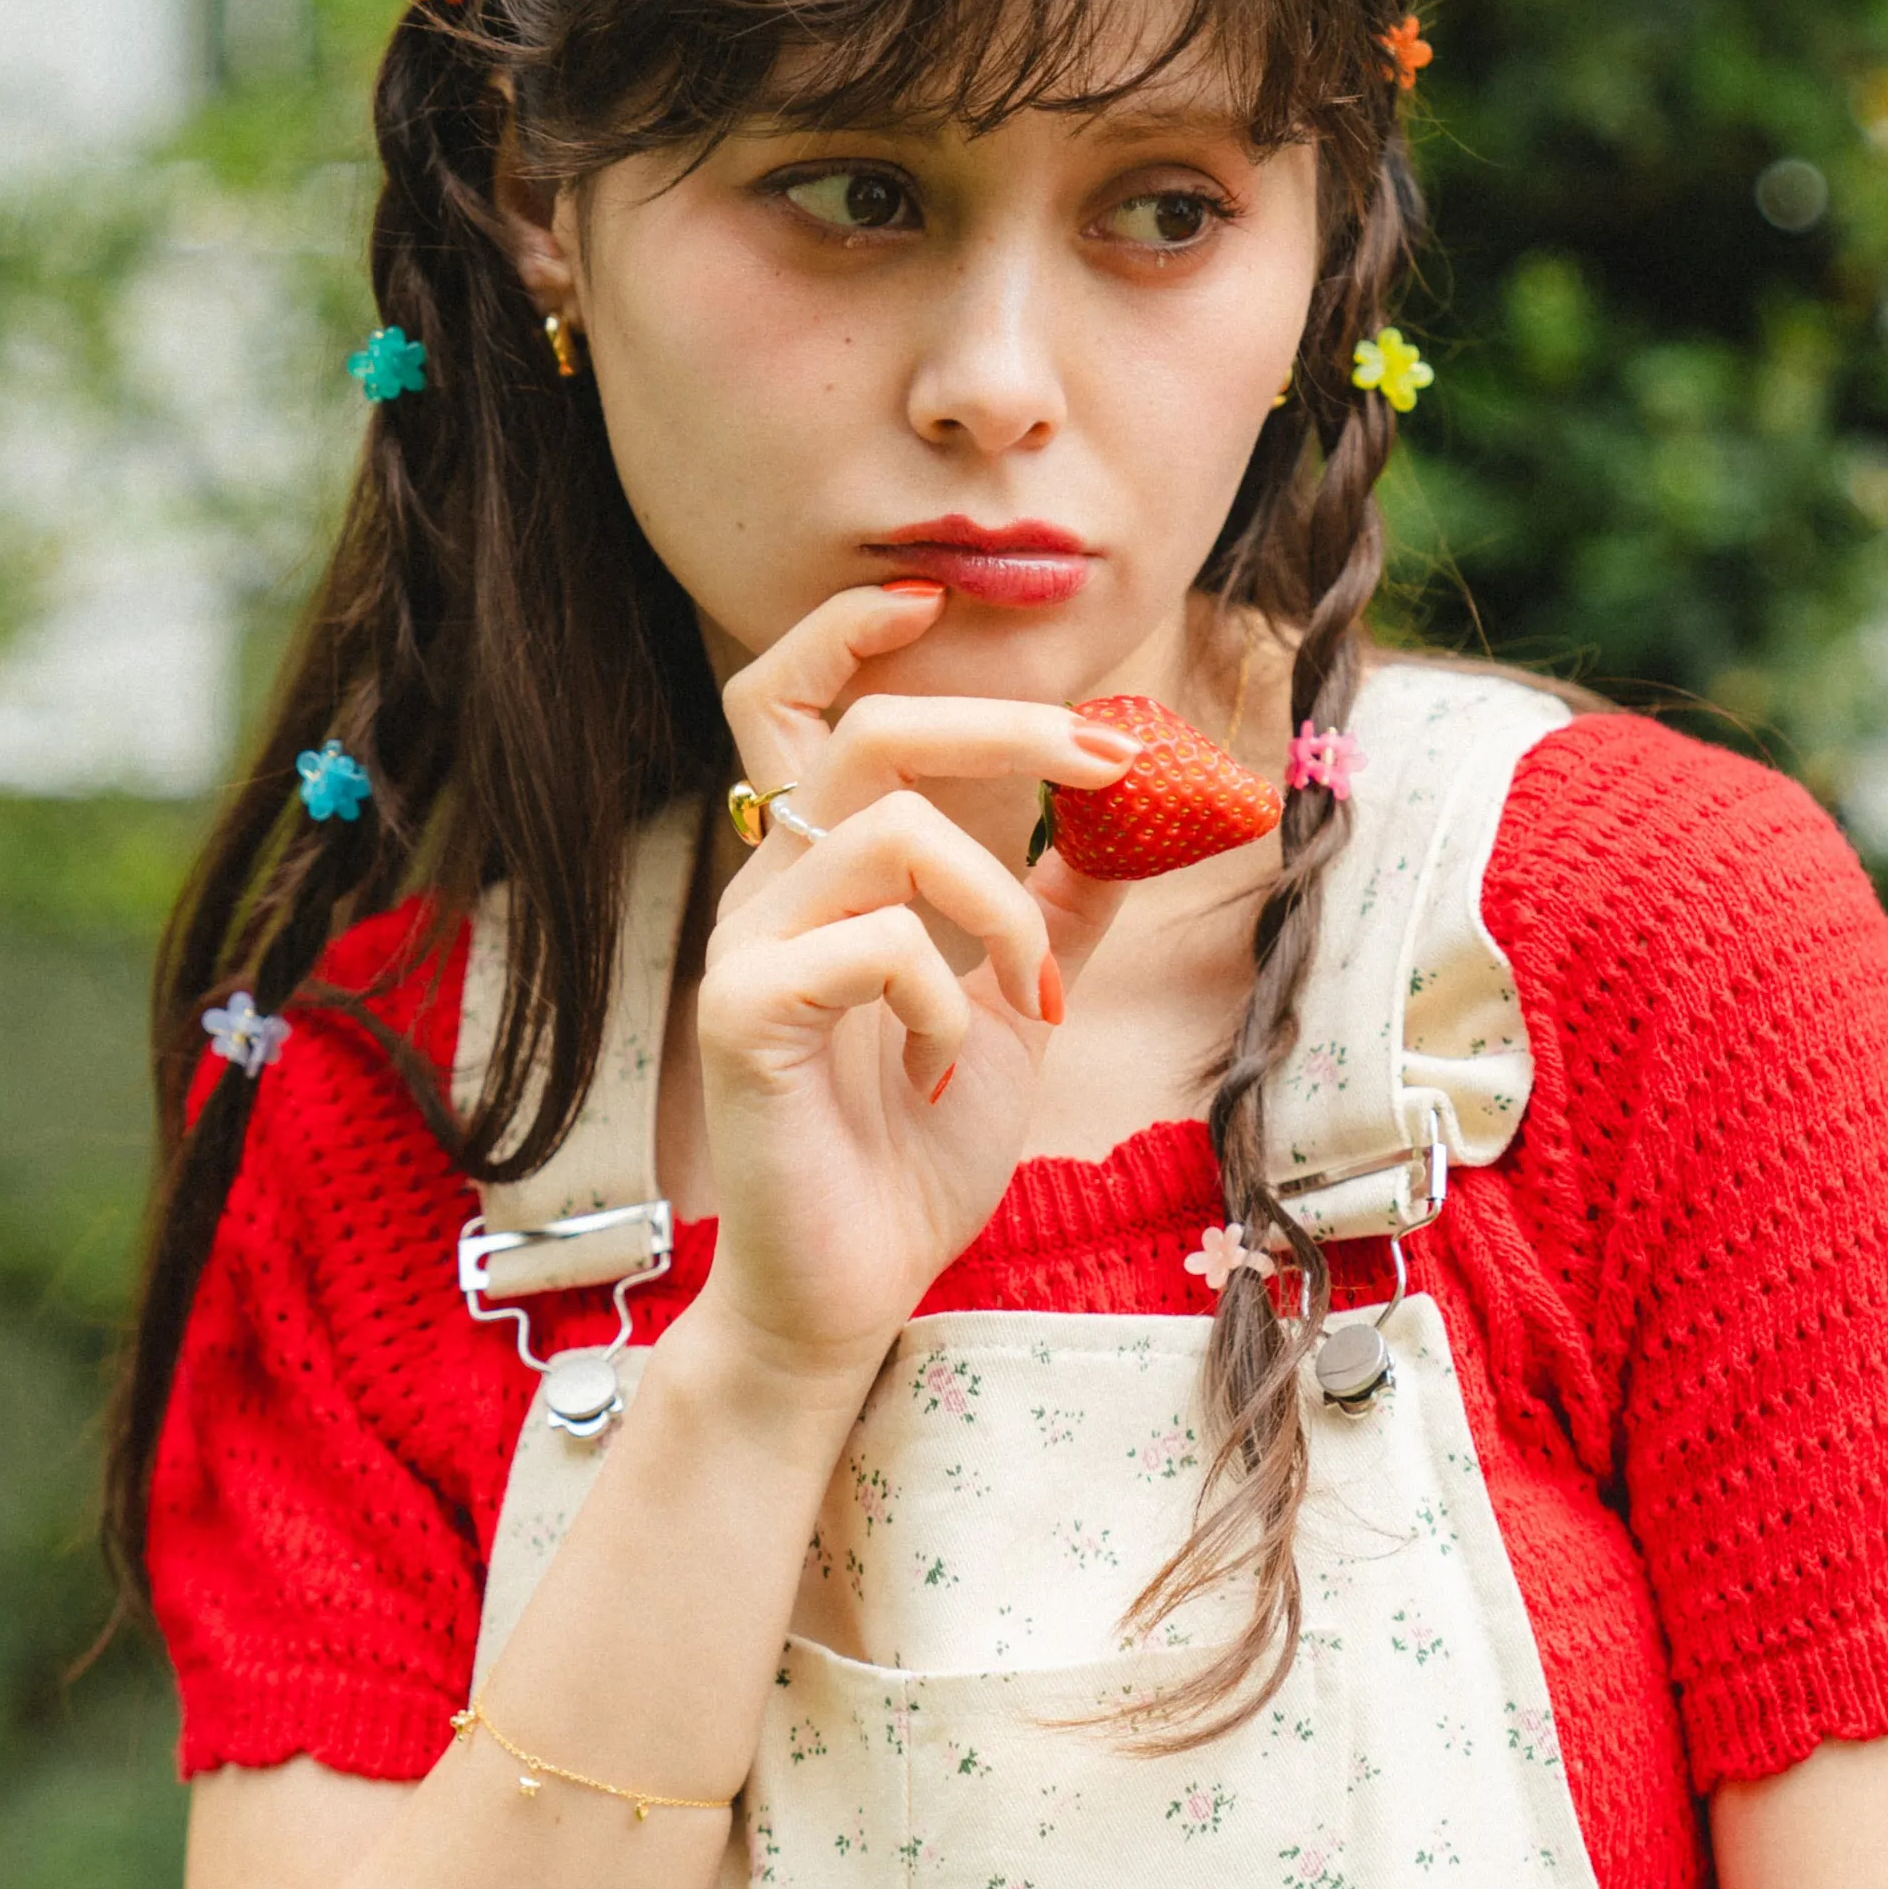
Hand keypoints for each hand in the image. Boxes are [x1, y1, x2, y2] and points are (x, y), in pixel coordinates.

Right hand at [688, 584, 1131, 1379]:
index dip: (848, 630)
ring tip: (1027, 995)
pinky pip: (871, 945)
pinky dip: (942, 995)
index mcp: (826, 871)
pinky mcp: (743, 1017)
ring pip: (887, 830)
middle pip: (865, 728)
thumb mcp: (1015, 1007)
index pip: (796, 701)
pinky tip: (939, 1064)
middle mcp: (772, 889)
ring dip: (996, 901)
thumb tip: (1144, 817)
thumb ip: (1058, 906)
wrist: (850, 1288)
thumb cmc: (913, 1149)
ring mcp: (747, 949)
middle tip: (1109, 765)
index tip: (936, 600)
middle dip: (1005, 726)